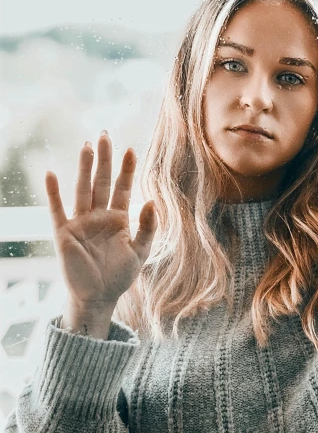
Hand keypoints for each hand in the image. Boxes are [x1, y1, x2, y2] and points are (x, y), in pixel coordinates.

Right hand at [45, 132, 157, 310]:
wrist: (98, 298)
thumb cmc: (120, 275)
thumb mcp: (141, 252)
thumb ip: (148, 227)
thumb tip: (152, 201)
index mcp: (119, 218)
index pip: (123, 187)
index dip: (127, 169)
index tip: (131, 149)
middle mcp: (99, 215)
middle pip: (102, 181)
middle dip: (104, 159)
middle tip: (105, 135)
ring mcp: (81, 222)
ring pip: (82, 189)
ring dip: (83, 168)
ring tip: (86, 146)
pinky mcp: (64, 233)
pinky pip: (57, 209)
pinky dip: (53, 192)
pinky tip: (50, 174)